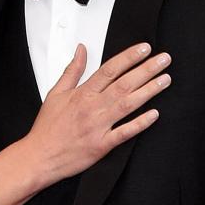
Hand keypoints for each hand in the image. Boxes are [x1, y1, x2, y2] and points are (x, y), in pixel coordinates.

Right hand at [25, 43, 168, 185]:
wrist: (40, 156)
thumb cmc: (47, 127)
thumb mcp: (56, 93)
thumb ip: (72, 70)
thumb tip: (81, 50)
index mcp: (82, 93)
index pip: (110, 69)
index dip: (129, 57)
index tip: (144, 48)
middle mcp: (92, 107)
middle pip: (124, 83)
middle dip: (146, 69)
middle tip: (164, 59)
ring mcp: (98, 126)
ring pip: (128, 104)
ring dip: (148, 91)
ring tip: (165, 80)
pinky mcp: (102, 145)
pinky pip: (124, 132)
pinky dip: (140, 123)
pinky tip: (154, 114)